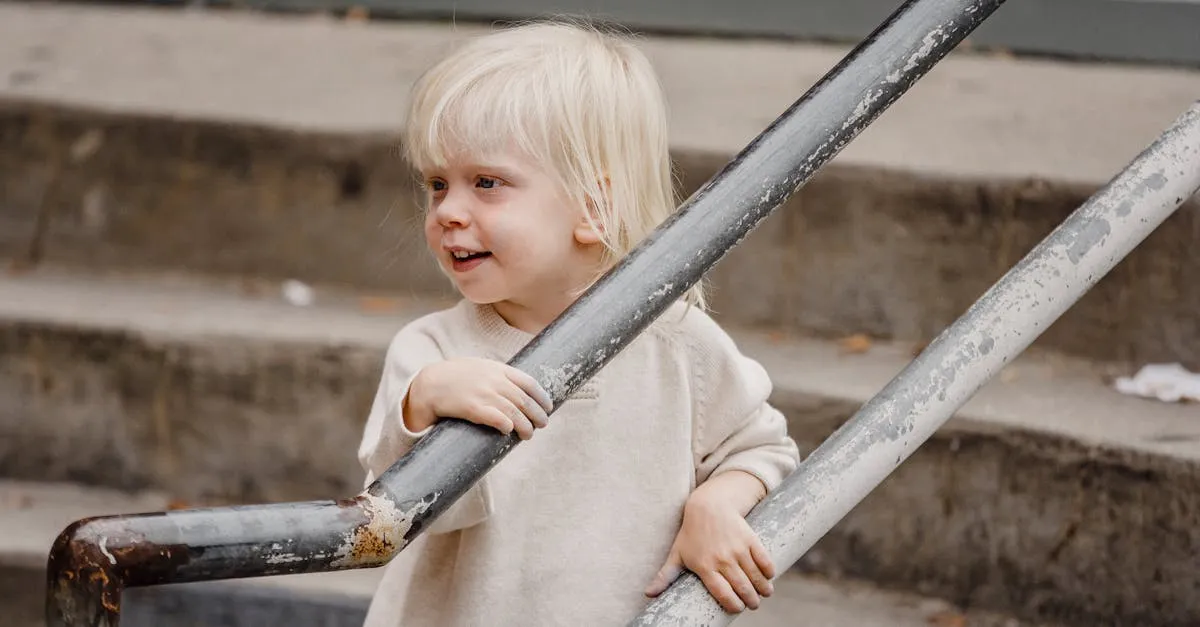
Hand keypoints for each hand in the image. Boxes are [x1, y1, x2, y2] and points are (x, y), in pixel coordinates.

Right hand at [404, 358, 553, 439]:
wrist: (429, 383)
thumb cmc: (454, 377)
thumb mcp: (479, 367)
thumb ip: (496, 375)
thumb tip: (516, 389)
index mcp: (498, 369)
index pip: (529, 382)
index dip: (542, 397)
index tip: (548, 407)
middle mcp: (494, 380)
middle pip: (524, 400)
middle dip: (537, 414)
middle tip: (542, 424)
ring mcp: (484, 393)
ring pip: (514, 412)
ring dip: (525, 426)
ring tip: (528, 435)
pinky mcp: (472, 408)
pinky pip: (496, 418)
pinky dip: (507, 424)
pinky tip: (508, 430)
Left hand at [645, 471, 774, 612]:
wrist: (708, 506)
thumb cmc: (691, 533)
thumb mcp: (677, 554)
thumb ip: (665, 576)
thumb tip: (648, 594)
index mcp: (704, 567)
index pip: (723, 593)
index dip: (733, 605)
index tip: (738, 608)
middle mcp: (722, 559)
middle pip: (742, 588)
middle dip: (751, 601)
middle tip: (753, 604)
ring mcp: (737, 549)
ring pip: (755, 577)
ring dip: (763, 589)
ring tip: (764, 594)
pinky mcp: (750, 539)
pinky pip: (764, 560)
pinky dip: (769, 571)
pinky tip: (769, 577)